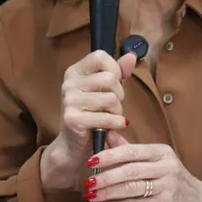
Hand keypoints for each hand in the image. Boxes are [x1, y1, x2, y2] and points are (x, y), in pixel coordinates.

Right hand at [40, 50, 137, 189]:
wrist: (74, 146)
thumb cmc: (92, 115)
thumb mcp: (106, 90)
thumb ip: (118, 72)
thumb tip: (131, 56)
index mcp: (75, 71)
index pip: (100, 56)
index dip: (114, 69)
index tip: (114, 84)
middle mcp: (69, 83)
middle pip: (109, 78)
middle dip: (119, 94)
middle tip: (113, 106)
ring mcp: (69, 101)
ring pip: (111, 98)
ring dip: (117, 111)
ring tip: (110, 117)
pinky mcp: (73, 119)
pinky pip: (107, 117)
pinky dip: (116, 123)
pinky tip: (113, 127)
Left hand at [83, 133, 201, 201]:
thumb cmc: (173, 180)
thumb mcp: (156, 161)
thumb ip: (131, 150)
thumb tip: (109, 135)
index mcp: (161, 152)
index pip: (131, 151)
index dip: (109, 155)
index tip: (91, 161)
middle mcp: (165, 166)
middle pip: (129, 170)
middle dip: (105, 176)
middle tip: (88, 182)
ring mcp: (167, 185)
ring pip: (131, 187)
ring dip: (108, 193)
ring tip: (92, 196)